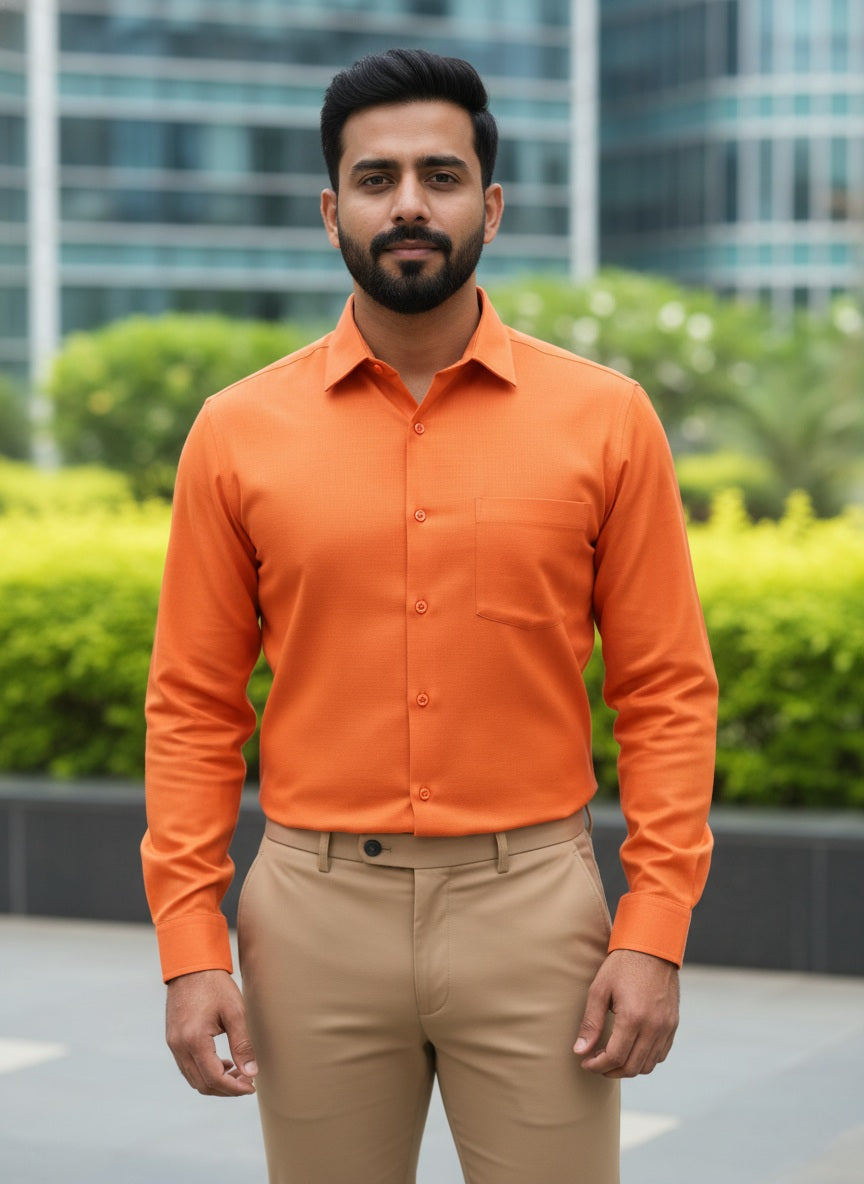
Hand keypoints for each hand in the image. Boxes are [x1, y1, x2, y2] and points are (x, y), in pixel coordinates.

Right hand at [165, 968, 257, 1096]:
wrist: (191, 965)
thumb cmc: (214, 985)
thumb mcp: (235, 1012)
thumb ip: (242, 1044)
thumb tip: (251, 1072)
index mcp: (194, 1040)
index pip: (214, 1078)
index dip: (234, 1088)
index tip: (252, 1086)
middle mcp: (179, 1046)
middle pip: (202, 1084)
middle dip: (226, 1089)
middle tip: (247, 1082)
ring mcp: (173, 1044)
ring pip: (193, 1078)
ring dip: (215, 1082)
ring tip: (237, 1073)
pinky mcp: (173, 1039)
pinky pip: (187, 1066)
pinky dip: (204, 1071)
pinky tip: (222, 1062)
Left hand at [574, 949, 678, 1077]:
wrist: (652, 947)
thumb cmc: (622, 965)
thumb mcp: (599, 989)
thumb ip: (590, 1023)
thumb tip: (580, 1051)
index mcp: (633, 1018)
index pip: (615, 1057)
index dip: (597, 1065)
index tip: (585, 1062)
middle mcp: (653, 1027)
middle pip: (632, 1067)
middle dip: (610, 1071)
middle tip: (595, 1063)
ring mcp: (666, 1027)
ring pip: (648, 1065)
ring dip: (628, 1068)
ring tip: (611, 1058)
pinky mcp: (673, 1024)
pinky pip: (661, 1054)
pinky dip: (645, 1059)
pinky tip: (631, 1049)